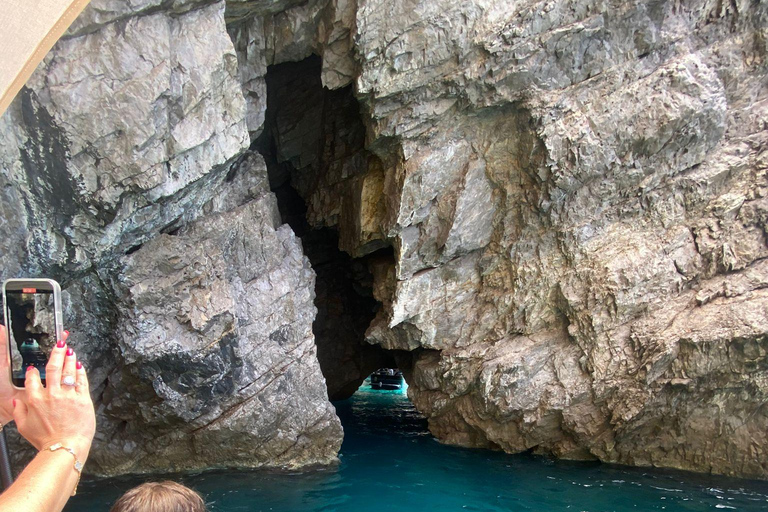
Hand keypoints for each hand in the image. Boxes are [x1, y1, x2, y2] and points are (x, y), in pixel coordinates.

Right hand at [13, 340, 94, 460]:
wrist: (65, 447)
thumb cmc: (46, 440)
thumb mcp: (24, 427)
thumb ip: (18, 411)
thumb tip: (15, 401)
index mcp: (35, 400)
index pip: (32, 379)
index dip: (33, 371)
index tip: (35, 367)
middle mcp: (51, 394)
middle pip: (53, 368)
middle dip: (57, 353)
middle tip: (60, 344)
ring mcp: (68, 395)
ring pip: (69, 371)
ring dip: (70, 359)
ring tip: (70, 351)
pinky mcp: (82, 398)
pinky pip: (81, 381)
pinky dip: (80, 371)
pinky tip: (80, 365)